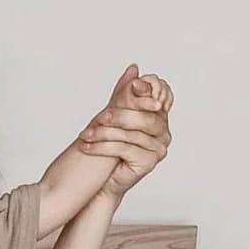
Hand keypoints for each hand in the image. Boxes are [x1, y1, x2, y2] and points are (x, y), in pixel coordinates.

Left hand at [80, 65, 172, 199]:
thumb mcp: (117, 117)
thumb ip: (126, 93)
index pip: (155, 100)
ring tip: (85, 135)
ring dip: (104, 134)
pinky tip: (88, 147)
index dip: (143, 93)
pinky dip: (103, 147)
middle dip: (118, 116)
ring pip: (130, 135)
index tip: (129, 87)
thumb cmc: (112, 149)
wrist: (106, 181)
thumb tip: (134, 67)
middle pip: (144, 118)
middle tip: (98, 117)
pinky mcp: (148, 163)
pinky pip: (124, 149)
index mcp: (160, 119)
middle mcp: (164, 134)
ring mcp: (158, 150)